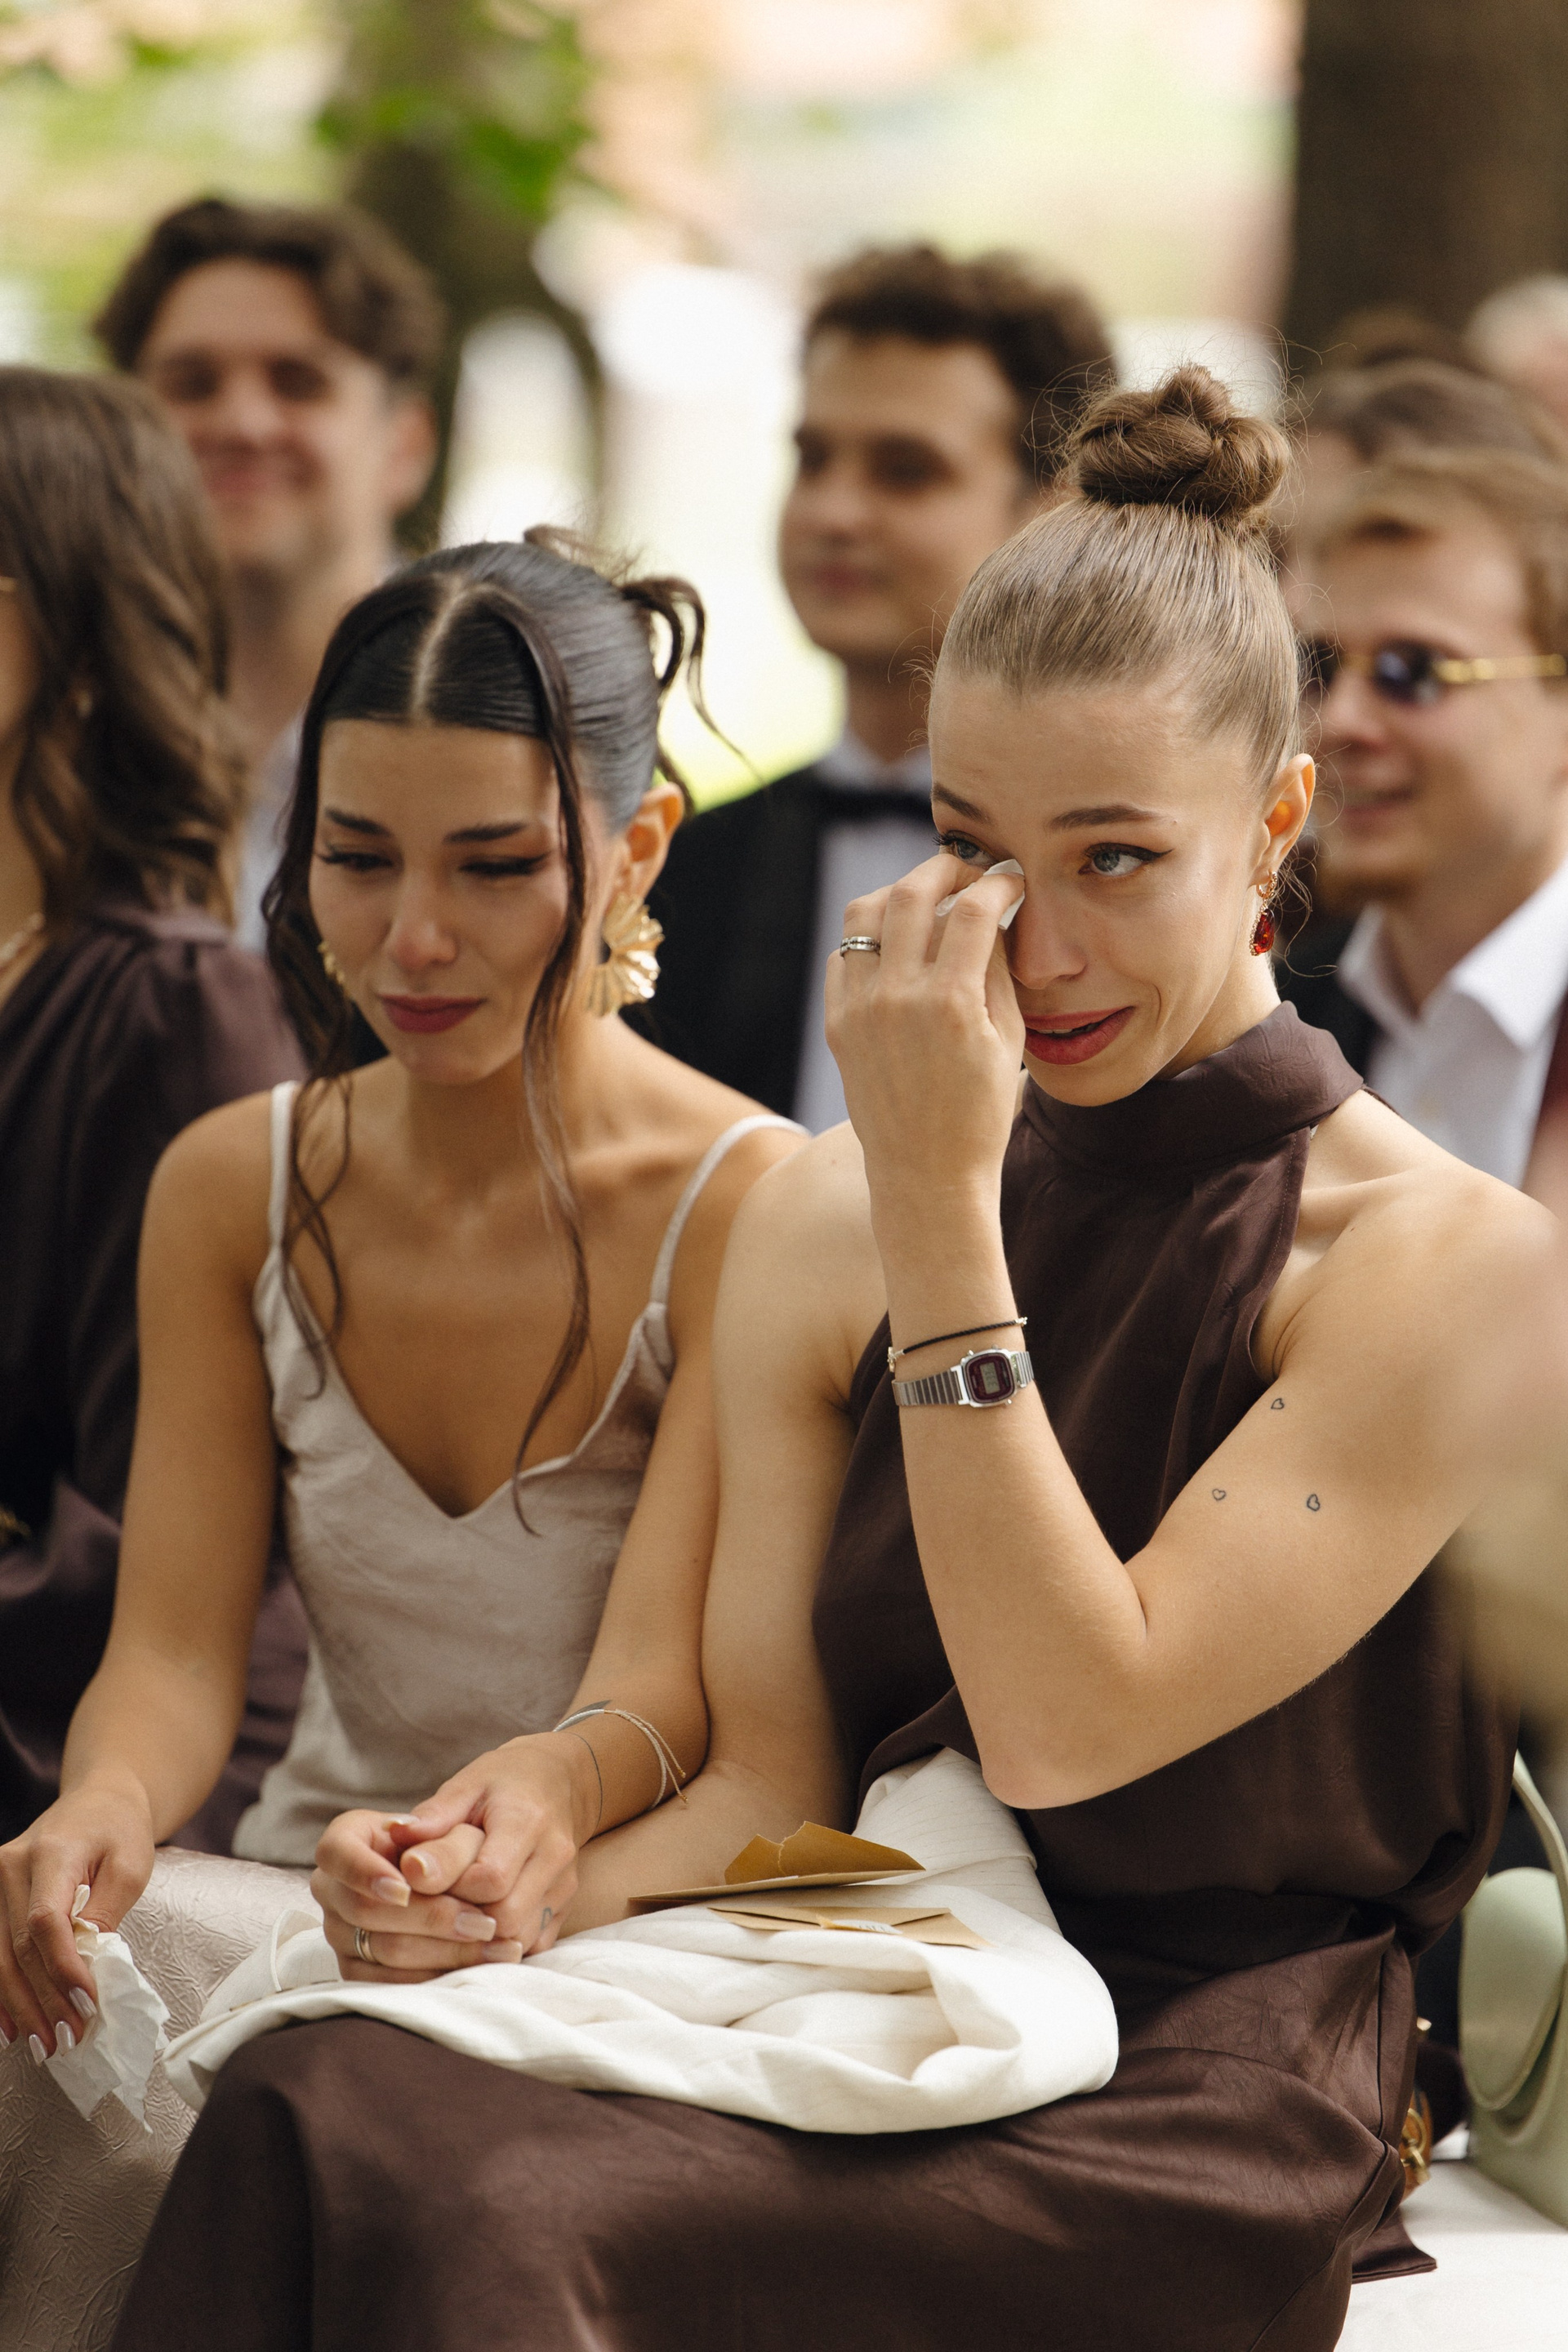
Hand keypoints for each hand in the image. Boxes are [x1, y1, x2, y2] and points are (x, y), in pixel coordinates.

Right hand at [0, 1778, 153, 2055]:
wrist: (98, 1799)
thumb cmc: (120, 1830)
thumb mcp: (131, 1866)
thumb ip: (107, 1913)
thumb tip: (89, 1968)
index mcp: (51, 1853)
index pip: (45, 1921)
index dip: (61, 1969)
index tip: (85, 2004)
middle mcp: (10, 1865)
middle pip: (20, 1946)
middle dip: (44, 1999)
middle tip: (66, 2039)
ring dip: (19, 2005)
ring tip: (42, 2043)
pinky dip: (1, 1990)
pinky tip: (9, 2024)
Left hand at [312, 1734, 586, 1983]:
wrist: (558, 1783)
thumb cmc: (502, 1783)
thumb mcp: (466, 1786)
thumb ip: (433, 1817)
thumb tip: (396, 1838)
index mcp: (527, 1819)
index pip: (489, 1878)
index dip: (448, 1887)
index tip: (418, 1877)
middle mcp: (553, 1856)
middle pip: (504, 1916)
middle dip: (461, 1916)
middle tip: (435, 1898)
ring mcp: (563, 1886)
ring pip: (518, 1938)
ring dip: (478, 1936)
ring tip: (452, 1910)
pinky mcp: (564, 1908)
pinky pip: (531, 1945)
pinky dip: (499, 1944)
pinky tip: (477, 1921)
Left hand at [825, 851, 1024, 1210]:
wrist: (926, 1174)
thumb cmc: (981, 1112)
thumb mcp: (1009, 1040)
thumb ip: (998, 969)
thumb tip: (992, 912)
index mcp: (951, 1003)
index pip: (973, 909)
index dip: (998, 882)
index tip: (1011, 880)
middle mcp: (898, 999)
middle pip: (912, 893)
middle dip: (946, 867)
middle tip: (968, 872)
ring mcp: (860, 1010)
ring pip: (865, 913)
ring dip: (899, 894)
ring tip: (927, 901)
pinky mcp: (837, 1024)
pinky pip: (844, 955)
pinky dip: (870, 937)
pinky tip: (897, 946)